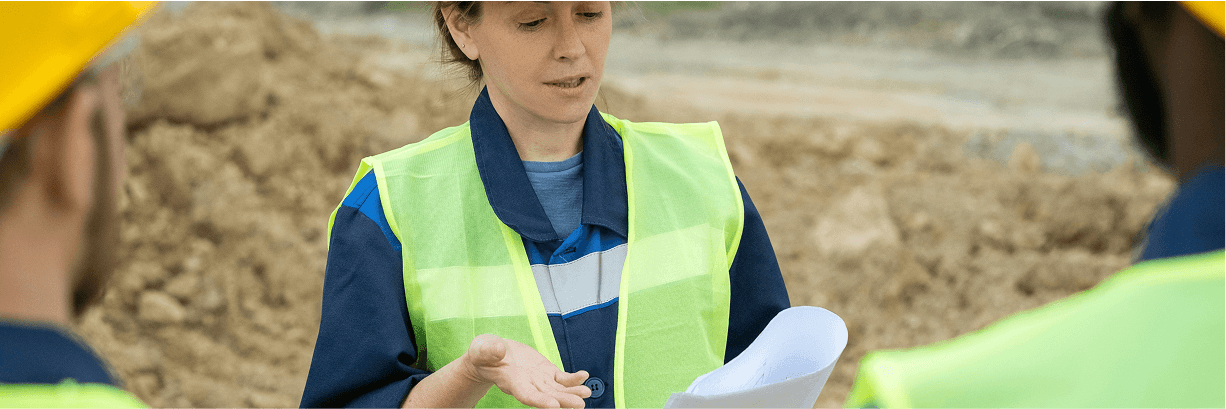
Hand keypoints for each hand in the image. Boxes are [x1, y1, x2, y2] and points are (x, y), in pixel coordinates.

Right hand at [462, 334, 591, 408]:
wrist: (492, 354)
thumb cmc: (484, 353)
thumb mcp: (482, 348)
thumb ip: (488, 350)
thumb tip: (498, 350)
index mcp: (511, 382)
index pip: (527, 395)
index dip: (539, 401)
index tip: (553, 406)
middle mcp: (528, 385)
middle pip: (547, 397)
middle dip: (563, 401)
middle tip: (580, 404)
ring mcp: (539, 380)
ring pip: (558, 390)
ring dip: (572, 392)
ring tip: (586, 392)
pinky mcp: (546, 372)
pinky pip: (562, 378)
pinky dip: (573, 379)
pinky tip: (584, 376)